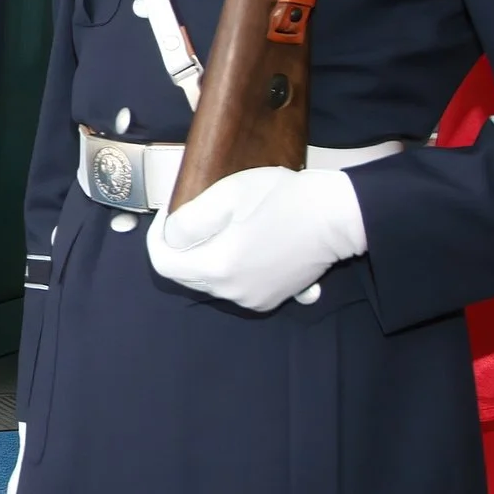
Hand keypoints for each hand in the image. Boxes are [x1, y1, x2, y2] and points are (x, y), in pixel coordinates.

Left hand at [145, 164, 366, 313]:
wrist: (336, 216)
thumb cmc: (285, 199)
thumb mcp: (228, 195)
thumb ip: (189, 220)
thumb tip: (170, 235)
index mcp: (219, 268)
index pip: (163, 264)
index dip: (156, 238)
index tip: (166, 215)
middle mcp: (234, 293)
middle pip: (186, 275)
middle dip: (180, 247)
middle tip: (191, 216)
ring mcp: (254, 299)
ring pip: (209, 280)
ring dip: (205, 255)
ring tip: (221, 225)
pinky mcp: (271, 299)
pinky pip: (234, 286)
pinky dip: (228, 266)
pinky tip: (242, 241)